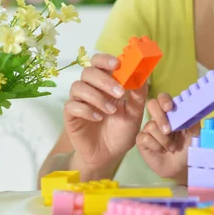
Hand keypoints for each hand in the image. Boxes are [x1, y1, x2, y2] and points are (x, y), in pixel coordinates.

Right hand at [64, 53, 146, 172]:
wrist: (109, 155)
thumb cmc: (121, 131)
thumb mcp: (135, 113)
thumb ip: (138, 95)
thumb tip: (143, 76)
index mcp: (106, 84)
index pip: (99, 63)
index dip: (105, 59)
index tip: (117, 64)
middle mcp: (91, 89)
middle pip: (88, 72)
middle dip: (105, 80)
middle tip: (120, 92)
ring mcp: (79, 102)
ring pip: (78, 87)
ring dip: (97, 97)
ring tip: (111, 111)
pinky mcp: (71, 116)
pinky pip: (71, 106)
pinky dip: (86, 110)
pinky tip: (98, 118)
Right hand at [136, 93, 199, 181]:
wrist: (180, 166)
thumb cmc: (187, 147)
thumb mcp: (194, 134)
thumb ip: (193, 121)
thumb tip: (191, 110)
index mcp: (171, 113)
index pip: (163, 98)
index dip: (164, 100)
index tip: (169, 108)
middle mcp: (158, 118)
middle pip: (152, 104)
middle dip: (160, 117)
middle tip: (169, 130)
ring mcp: (148, 128)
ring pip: (151, 125)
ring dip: (164, 140)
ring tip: (172, 148)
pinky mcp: (142, 140)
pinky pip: (145, 138)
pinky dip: (156, 146)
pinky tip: (161, 150)